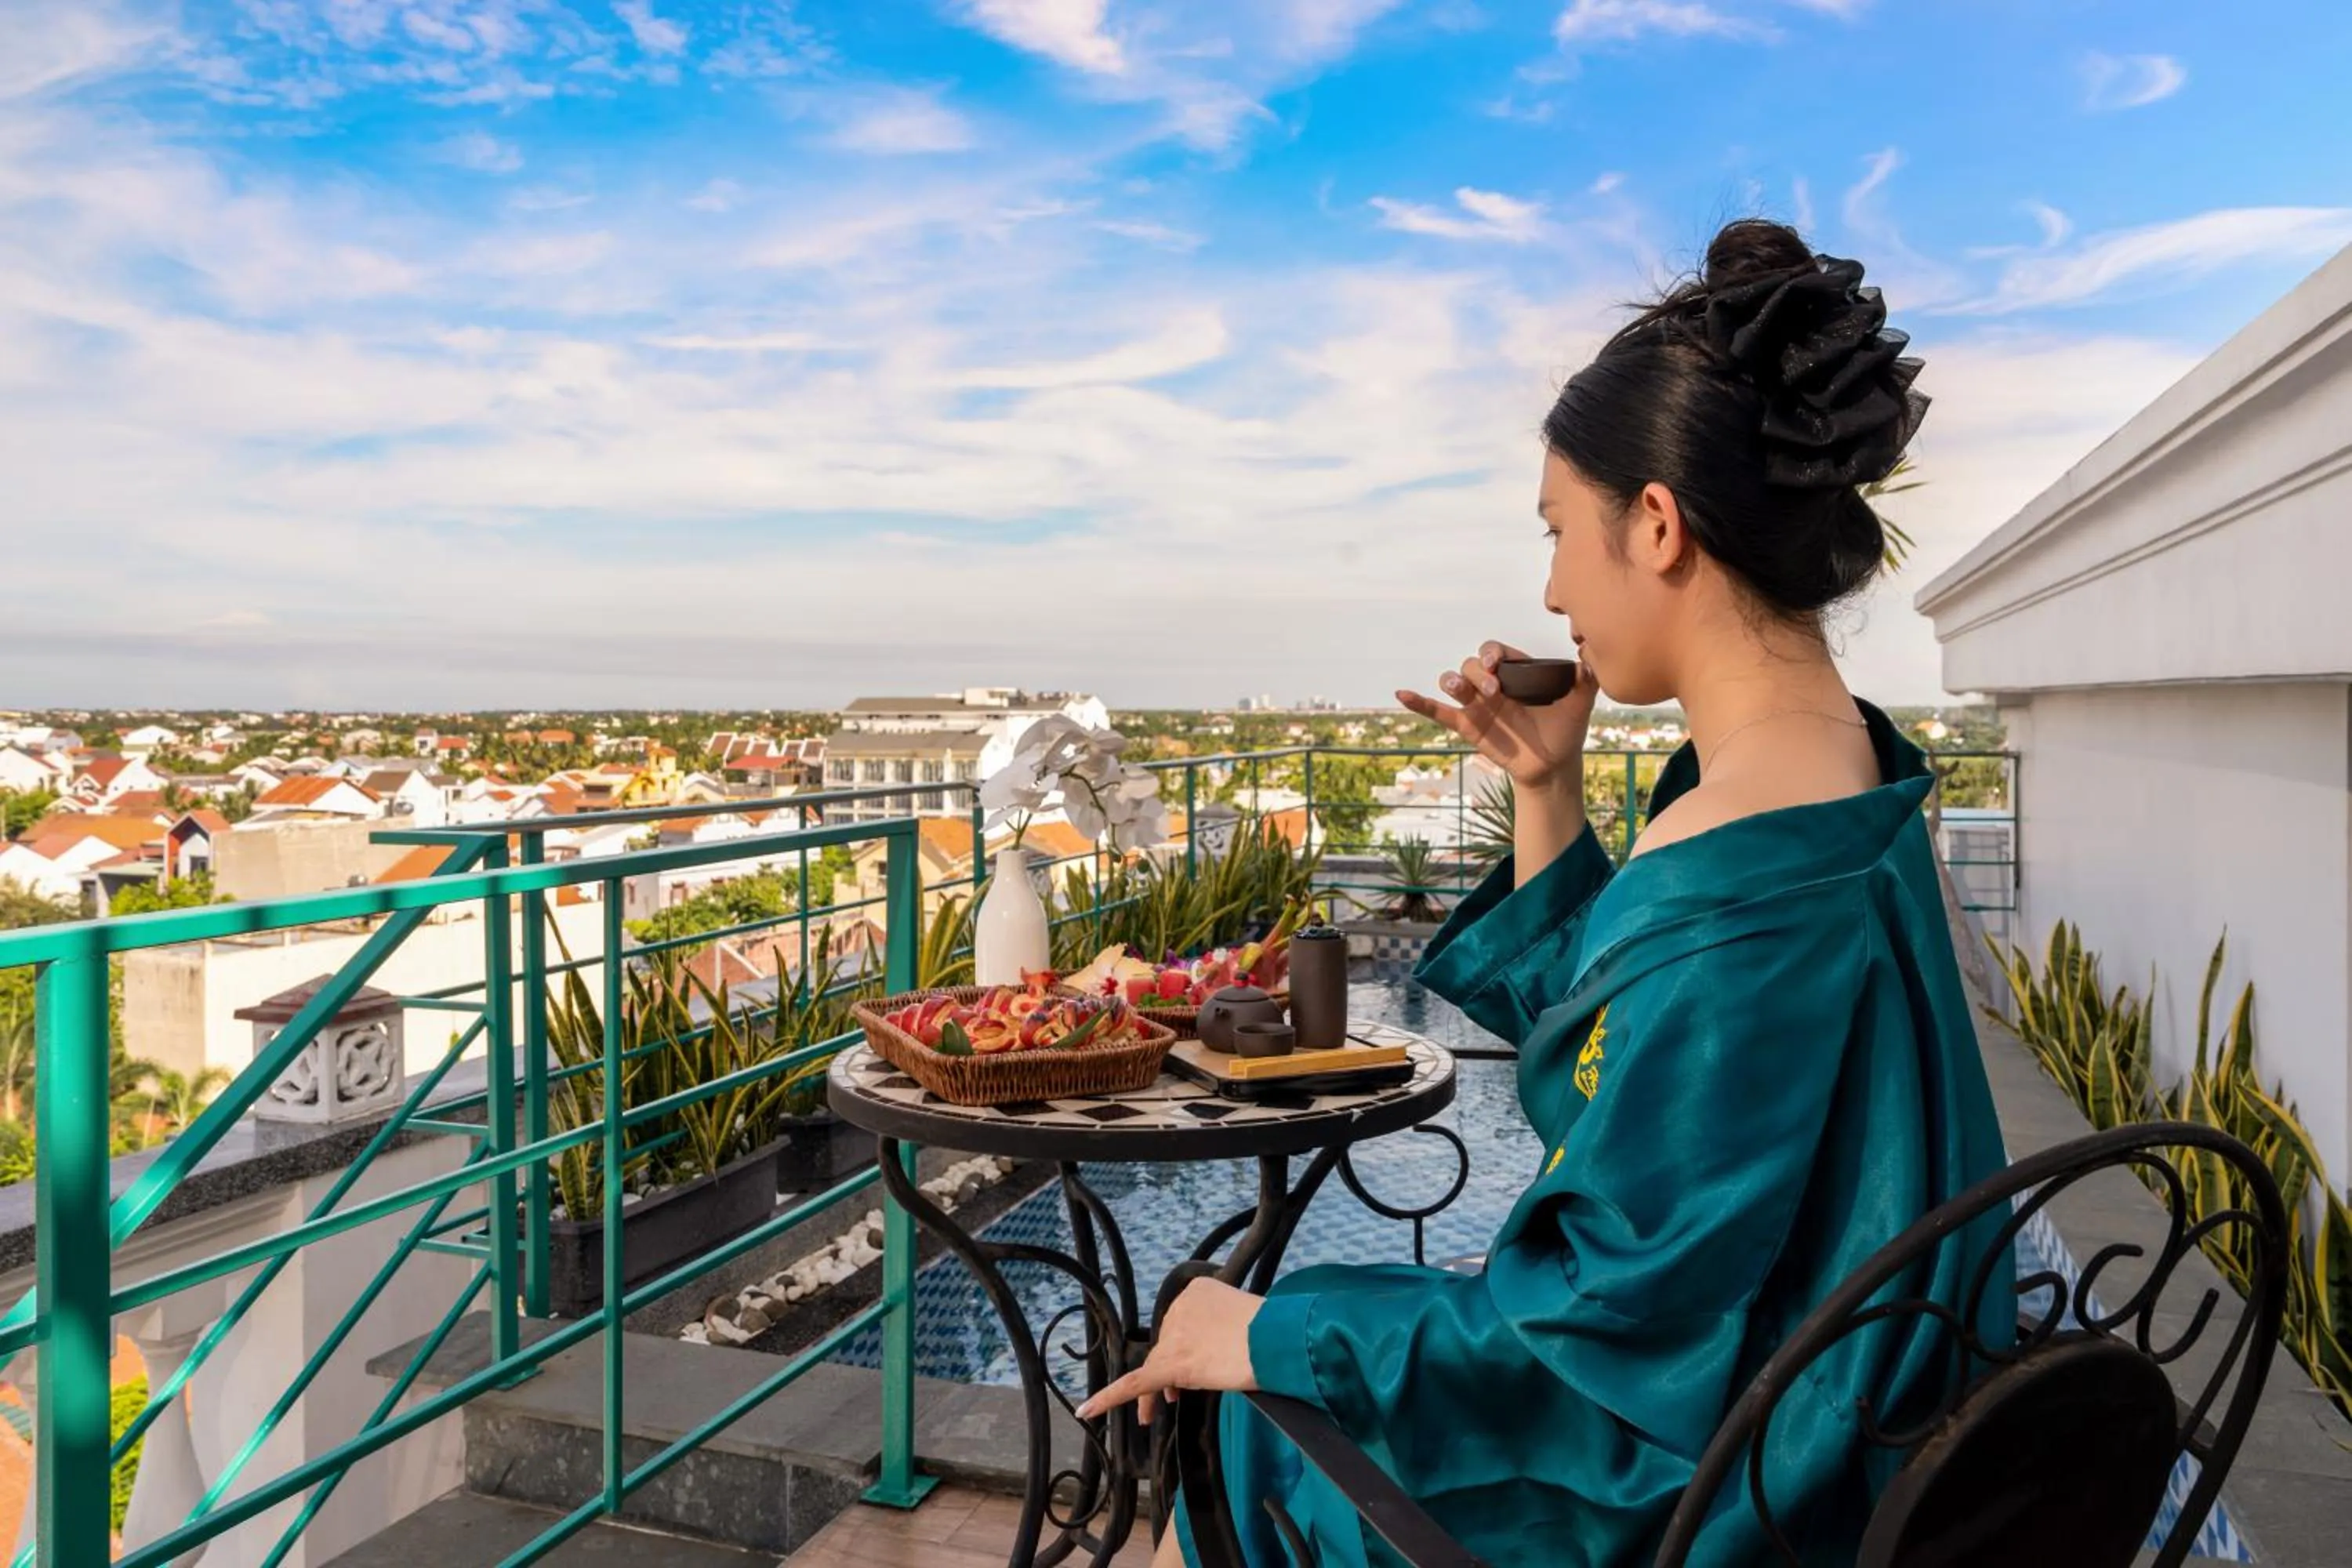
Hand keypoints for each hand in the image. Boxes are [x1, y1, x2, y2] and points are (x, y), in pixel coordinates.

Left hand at [1073, 1278, 1261, 1427]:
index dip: (1185, 1346)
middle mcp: (1179, 1309)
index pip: (1181, 1324)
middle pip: (1166, 1347)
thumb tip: (1221, 1346)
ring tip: (1150, 1415)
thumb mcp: (1247, 1315)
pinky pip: (1136, 1384)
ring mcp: (1175, 1337)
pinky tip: (1087, 1411)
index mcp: (1197, 1291)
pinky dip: (1108, 1398)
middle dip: (1171, 1371)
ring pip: (1154, 1368)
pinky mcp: (1172, 1365)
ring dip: (1152, 1393)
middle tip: (1180, 1394)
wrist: (1276, 1339)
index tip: (1196, 1361)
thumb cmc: (1273, 1331)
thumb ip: (1226, 1325)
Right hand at [1397, 641, 1598, 787]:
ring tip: (1460, 688)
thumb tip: (1590, 663)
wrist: (1554, 765)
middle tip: (1493, 689)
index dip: (1491, 654)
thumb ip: (1585, 681)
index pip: (1496, 652)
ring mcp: (1477, 705)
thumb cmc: (1566, 730)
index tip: (1497, 665)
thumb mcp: (1580, 704)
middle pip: (1471, 665)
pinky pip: (1438, 712)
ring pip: (1454, 683)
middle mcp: (1493, 684)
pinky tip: (1403, 694)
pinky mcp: (1467, 726)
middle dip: (1477, 673)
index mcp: (1515, 673)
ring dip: (1452, 681)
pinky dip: (1419, 703)